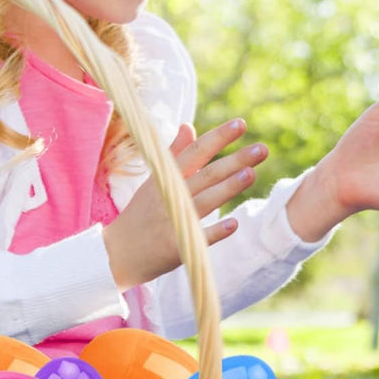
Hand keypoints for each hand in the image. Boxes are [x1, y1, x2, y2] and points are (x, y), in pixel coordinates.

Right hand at [102, 118, 267, 290]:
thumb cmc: (139, 214)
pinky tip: (234, 223)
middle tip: (263, 149)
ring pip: (205, 201)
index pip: (196, 152)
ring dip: (228, 187)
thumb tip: (189, 126)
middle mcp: (170, 195)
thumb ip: (174, 154)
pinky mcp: (174, 247)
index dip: (218, 137)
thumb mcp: (153, 180)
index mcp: (166, 177)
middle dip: (235, 160)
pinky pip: (198, 238)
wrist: (115, 254)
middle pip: (206, 174)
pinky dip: (215, 230)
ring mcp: (172, 221)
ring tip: (252, 174)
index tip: (241, 124)